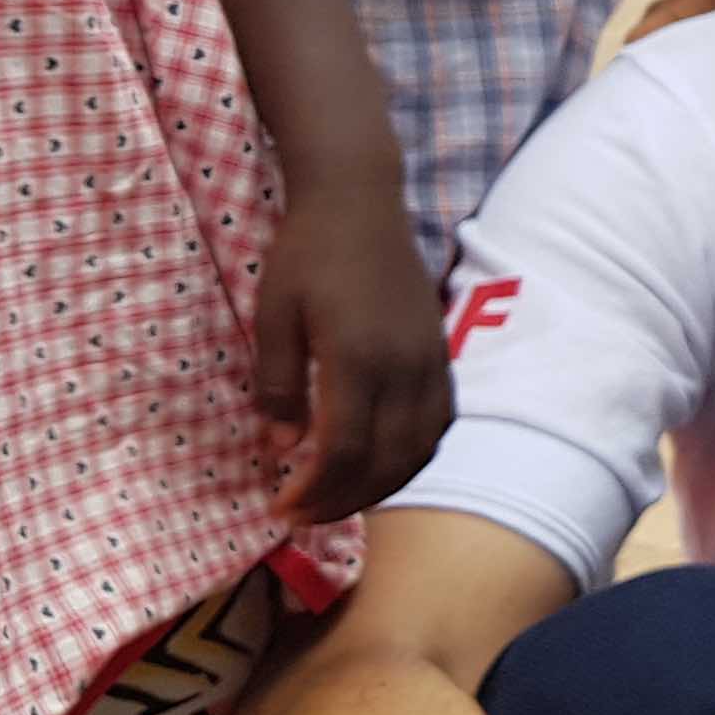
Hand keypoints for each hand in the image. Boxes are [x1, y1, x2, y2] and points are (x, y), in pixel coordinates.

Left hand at [250, 170, 452, 525]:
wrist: (359, 199)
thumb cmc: (306, 252)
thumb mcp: (273, 315)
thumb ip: (279, 385)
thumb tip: (283, 447)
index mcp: (358, 358)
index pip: (343, 451)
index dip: (314, 492)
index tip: (282, 508)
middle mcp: (404, 367)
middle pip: (385, 462)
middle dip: (344, 501)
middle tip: (305, 515)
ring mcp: (430, 361)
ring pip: (419, 449)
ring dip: (382, 486)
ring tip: (341, 499)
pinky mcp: (442, 353)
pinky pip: (439, 423)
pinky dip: (414, 456)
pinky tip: (383, 462)